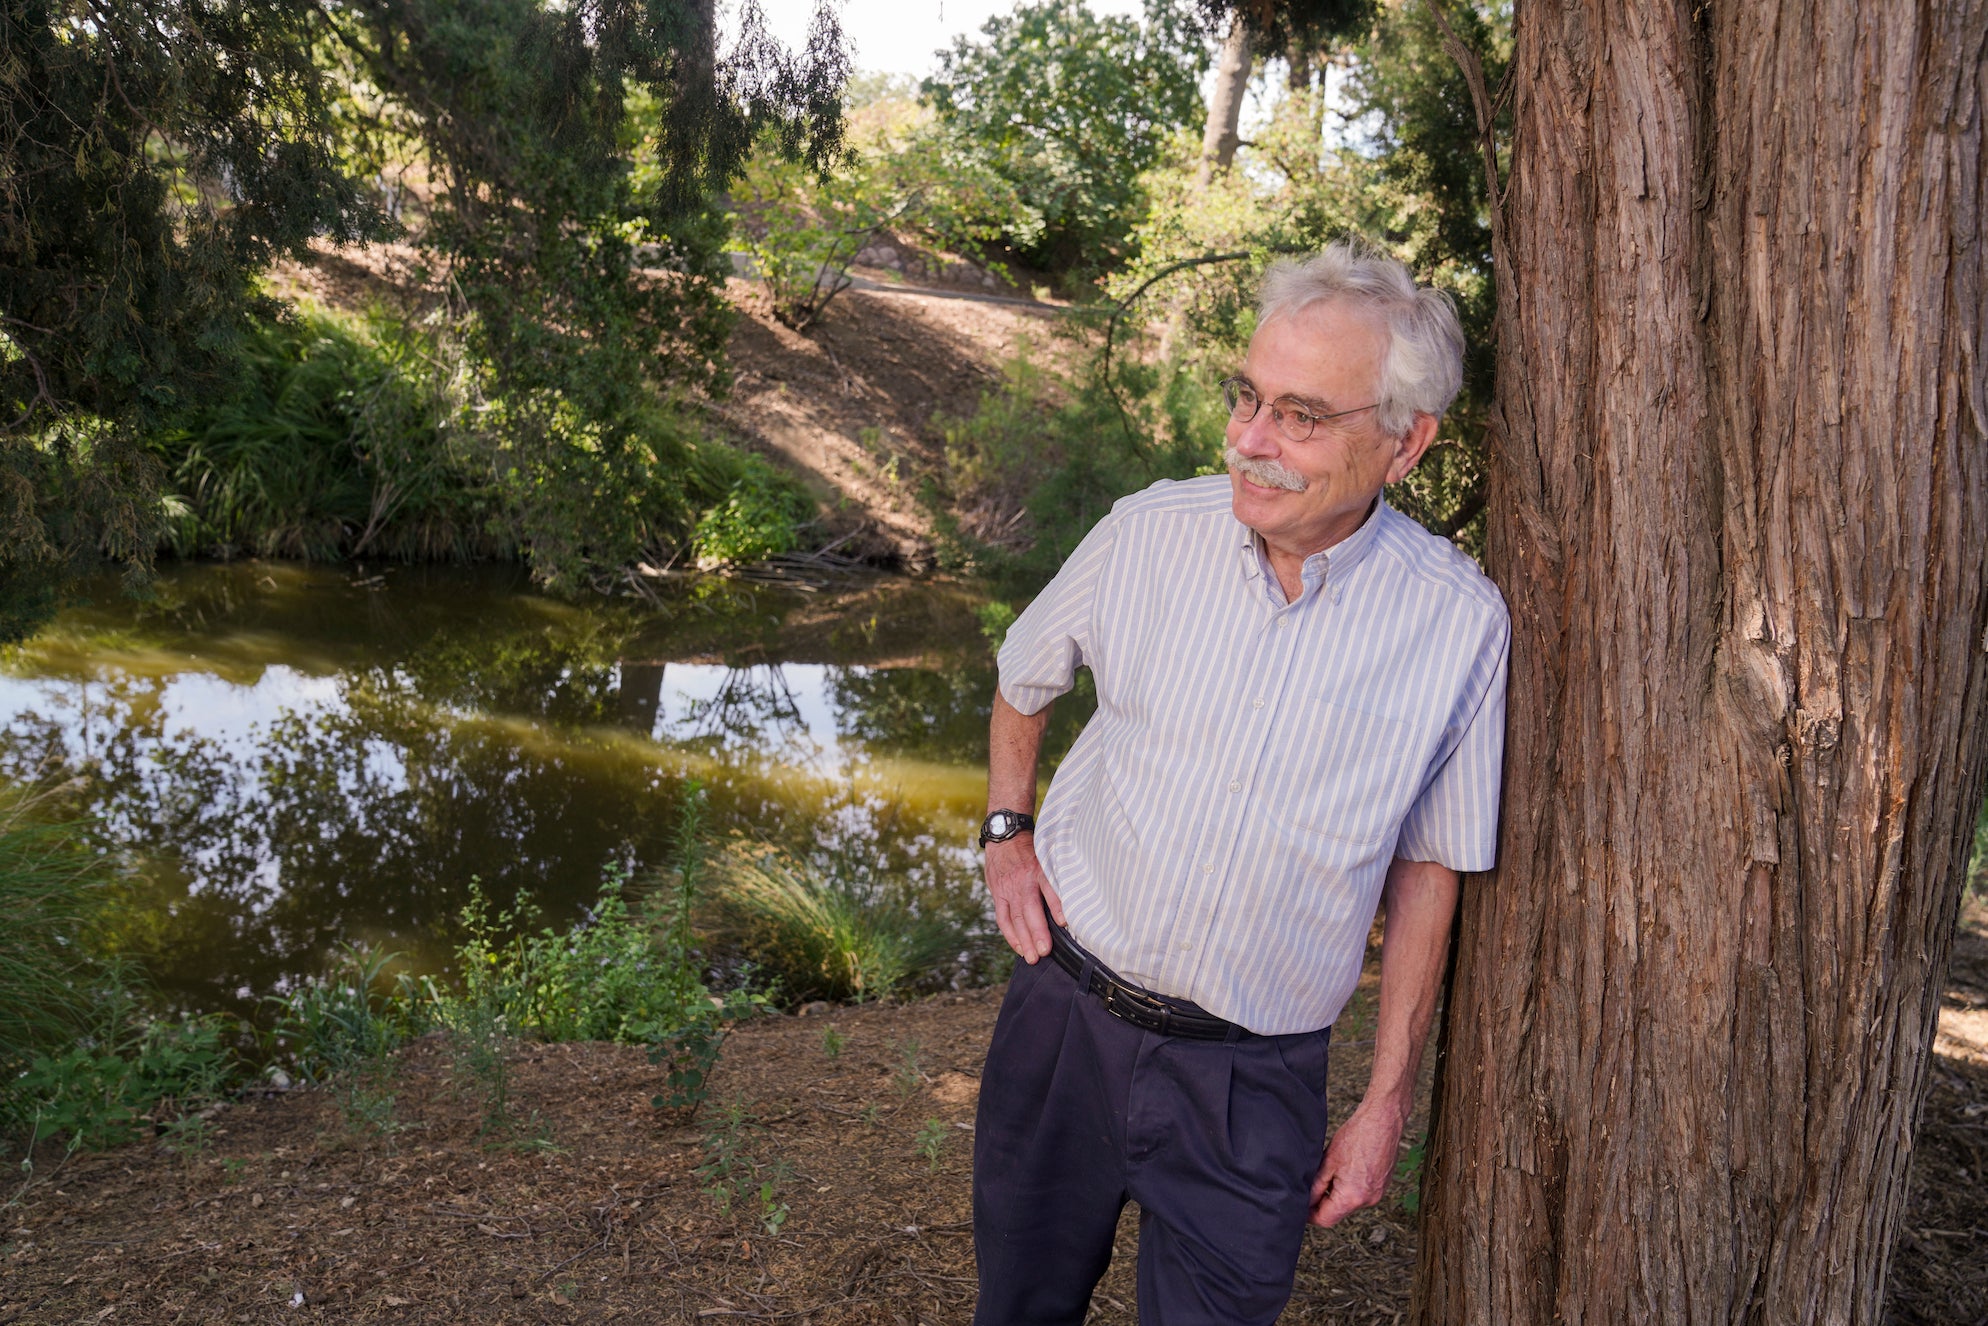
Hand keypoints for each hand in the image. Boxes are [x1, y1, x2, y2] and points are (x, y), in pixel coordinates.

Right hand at [984, 834, 1064, 963]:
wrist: (1004, 835)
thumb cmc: (1031, 848)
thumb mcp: (1047, 854)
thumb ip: (1057, 875)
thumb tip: (1077, 896)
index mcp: (1038, 869)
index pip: (1048, 888)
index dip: (1055, 905)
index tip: (1064, 922)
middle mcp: (1023, 881)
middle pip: (1029, 909)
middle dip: (1037, 932)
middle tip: (1045, 951)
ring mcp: (1008, 889)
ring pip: (1015, 918)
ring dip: (1024, 939)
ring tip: (1032, 957)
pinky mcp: (998, 894)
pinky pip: (1002, 917)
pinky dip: (1010, 934)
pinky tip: (1019, 947)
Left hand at [1308, 1100, 1404, 1226]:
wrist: (1382, 1121)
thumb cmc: (1356, 1136)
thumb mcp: (1327, 1162)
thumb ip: (1316, 1186)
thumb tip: (1306, 1201)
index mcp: (1352, 1197)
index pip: (1326, 1219)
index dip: (1310, 1215)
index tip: (1300, 1206)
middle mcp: (1368, 1200)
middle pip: (1338, 1212)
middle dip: (1323, 1202)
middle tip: (1313, 1184)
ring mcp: (1378, 1193)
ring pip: (1350, 1202)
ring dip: (1337, 1193)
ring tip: (1331, 1171)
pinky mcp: (1382, 1185)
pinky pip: (1361, 1193)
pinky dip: (1350, 1187)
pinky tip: (1347, 1168)